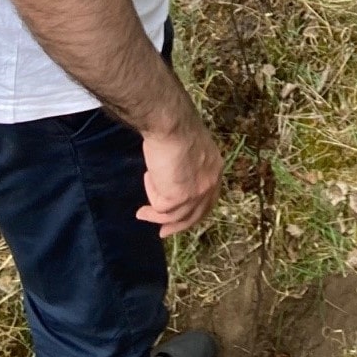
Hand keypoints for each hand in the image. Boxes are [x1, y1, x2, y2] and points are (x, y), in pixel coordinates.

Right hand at [137, 112, 222, 237]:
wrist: (171, 124)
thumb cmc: (175, 127)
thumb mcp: (190, 149)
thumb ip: (188, 165)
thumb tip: (175, 176)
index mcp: (215, 169)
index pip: (208, 198)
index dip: (194, 211)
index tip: (181, 219)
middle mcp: (210, 183)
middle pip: (195, 215)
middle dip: (178, 225)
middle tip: (163, 232)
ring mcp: (196, 193)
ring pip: (175, 216)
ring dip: (156, 215)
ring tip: (142, 213)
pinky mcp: (179, 198)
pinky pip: (160, 207)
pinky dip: (151, 195)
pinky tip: (147, 178)